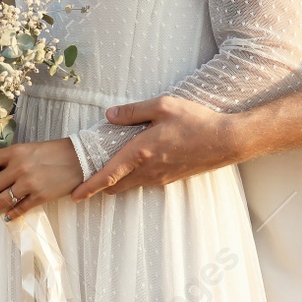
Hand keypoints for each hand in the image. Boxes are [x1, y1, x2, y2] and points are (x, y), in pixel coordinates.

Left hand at [0, 140, 82, 223]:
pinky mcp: (40, 196)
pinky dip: (11, 215)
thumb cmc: (53, 152)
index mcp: (14, 152)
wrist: (79, 158)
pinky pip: (20, 209)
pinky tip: (7, 217)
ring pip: (1, 200)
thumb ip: (11, 158)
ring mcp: (29, 184)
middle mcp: (18, 168)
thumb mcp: (28, 148)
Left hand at [70, 96, 238, 199]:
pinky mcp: (171, 178)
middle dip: (99, 184)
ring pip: (130, 184)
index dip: (89, 186)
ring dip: (116, 180)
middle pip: (115, 185)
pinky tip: (135, 163)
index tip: (74, 195)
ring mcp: (161, 177)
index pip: (108, 174)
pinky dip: (133, 177)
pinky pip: (144, 181)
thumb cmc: (195, 121)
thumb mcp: (162, 106)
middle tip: (84, 177)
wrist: (227, 141)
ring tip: (106, 169)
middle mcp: (149, 169)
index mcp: (141, 152)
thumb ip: (132, 111)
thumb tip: (108, 115)